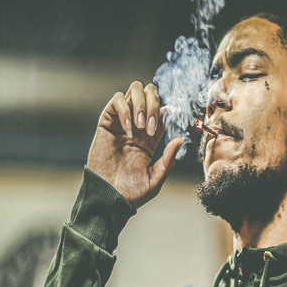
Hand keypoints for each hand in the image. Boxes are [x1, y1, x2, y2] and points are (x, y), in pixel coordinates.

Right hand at [87, 81, 183, 208]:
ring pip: (134, 90)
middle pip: (150, 94)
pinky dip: (125, 108)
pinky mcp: (107, 122)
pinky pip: (117, 100)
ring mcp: (122, 122)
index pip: (163, 112)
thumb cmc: (131, 192)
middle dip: (154, 103)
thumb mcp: (155, 179)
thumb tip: (180, 139)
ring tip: (140, 126)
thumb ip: (168, 159)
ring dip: (141, 104)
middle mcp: (137, 126)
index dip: (167, 112)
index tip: (169, 121)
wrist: (108, 196)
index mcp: (151, 138)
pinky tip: (128, 128)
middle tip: (151, 126)